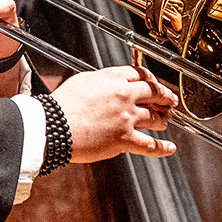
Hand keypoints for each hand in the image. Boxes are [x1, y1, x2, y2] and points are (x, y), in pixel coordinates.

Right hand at [49, 65, 176, 163]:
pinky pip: (149, 145)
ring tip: (165, 120)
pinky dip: (162, 148)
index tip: (153, 83)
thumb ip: (102, 80)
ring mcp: (126, 118)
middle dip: (164, 96)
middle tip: (169, 100)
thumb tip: (111, 83)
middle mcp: (124, 96)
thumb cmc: (61, 104)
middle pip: (154, 92)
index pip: (140, 74)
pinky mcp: (124, 139)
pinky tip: (169, 148)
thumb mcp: (82, 80)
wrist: (52, 126)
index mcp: (113, 78)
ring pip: (154, 117)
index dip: (150, 79)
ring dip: (163, 119)